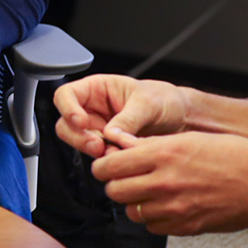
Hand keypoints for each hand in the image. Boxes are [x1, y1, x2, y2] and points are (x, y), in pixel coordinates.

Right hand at [53, 73, 190, 157]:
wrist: (180, 119)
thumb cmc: (164, 100)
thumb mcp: (148, 104)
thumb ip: (128, 119)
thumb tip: (110, 134)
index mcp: (97, 89)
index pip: (66, 94)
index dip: (67, 108)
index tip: (81, 121)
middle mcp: (92, 109)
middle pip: (66, 124)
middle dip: (79, 137)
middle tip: (98, 145)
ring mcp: (97, 130)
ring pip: (78, 142)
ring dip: (92, 150)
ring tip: (115, 152)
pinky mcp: (106, 147)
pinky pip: (97, 155)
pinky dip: (106, 159)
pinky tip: (121, 157)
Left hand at [90, 131, 247, 235]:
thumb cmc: (236, 156)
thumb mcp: (190, 138)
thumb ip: (153, 146)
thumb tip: (124, 147)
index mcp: (164, 153)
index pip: (110, 165)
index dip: (102, 166)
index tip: (105, 166)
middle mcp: (165, 181)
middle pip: (114, 191)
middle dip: (116, 185)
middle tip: (126, 180)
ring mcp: (174, 207)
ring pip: (132, 212)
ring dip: (135, 203)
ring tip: (149, 193)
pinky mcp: (185, 227)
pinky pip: (153, 227)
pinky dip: (154, 219)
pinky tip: (167, 207)